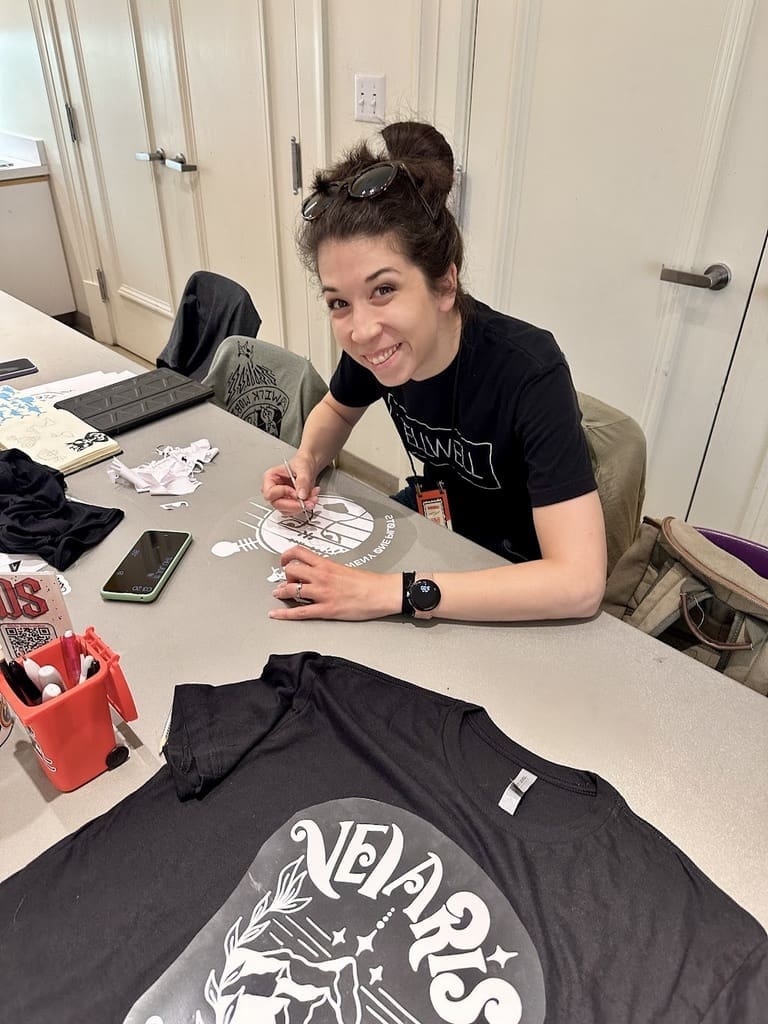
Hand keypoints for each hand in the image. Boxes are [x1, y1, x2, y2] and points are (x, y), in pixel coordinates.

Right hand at [261, 454, 319, 515]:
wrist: (309, 465)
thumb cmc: (302, 463)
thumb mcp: (303, 469)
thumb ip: (302, 481)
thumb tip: (301, 495)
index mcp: (270, 478)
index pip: (270, 493)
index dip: (284, 494)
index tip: (296, 491)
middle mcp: (273, 489)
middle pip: (278, 504)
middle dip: (295, 504)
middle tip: (308, 501)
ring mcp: (281, 498)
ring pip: (287, 510)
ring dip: (302, 506)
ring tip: (313, 497)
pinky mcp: (289, 503)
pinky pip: (294, 510)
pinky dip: (305, 506)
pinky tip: (311, 498)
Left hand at [269, 545, 400, 620]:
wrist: (381, 593)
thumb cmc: (368, 582)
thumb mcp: (344, 569)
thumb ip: (327, 570)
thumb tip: (316, 572)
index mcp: (326, 564)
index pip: (298, 552)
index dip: (286, 556)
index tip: (283, 560)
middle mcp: (321, 576)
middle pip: (291, 570)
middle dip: (285, 575)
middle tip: (286, 580)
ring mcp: (322, 593)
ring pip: (290, 589)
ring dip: (281, 592)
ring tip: (278, 594)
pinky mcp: (326, 610)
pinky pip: (300, 612)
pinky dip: (284, 614)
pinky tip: (275, 614)